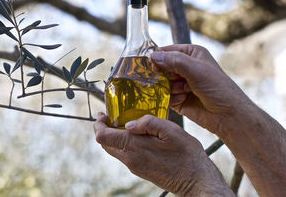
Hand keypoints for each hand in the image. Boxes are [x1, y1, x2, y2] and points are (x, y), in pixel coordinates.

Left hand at [94, 113, 233, 195]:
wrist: (197, 181)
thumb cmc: (188, 155)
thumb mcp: (172, 131)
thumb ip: (149, 123)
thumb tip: (129, 124)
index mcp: (134, 148)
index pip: (102, 137)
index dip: (98, 124)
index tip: (103, 114)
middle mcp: (130, 159)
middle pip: (105, 144)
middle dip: (103, 129)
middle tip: (110, 115)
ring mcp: (134, 166)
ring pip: (113, 150)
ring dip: (113, 136)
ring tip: (123, 123)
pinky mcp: (140, 170)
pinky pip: (123, 155)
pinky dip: (122, 143)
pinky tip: (135, 135)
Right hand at [150, 44, 251, 135]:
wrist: (228, 116)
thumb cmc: (219, 88)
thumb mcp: (196, 69)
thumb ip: (174, 61)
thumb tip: (153, 57)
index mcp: (191, 54)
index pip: (167, 51)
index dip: (158, 57)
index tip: (152, 65)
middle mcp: (185, 67)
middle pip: (161, 68)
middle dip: (165, 75)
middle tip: (173, 79)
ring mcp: (181, 83)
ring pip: (161, 83)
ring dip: (170, 88)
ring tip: (185, 91)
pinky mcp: (178, 98)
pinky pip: (164, 96)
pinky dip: (171, 98)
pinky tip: (184, 99)